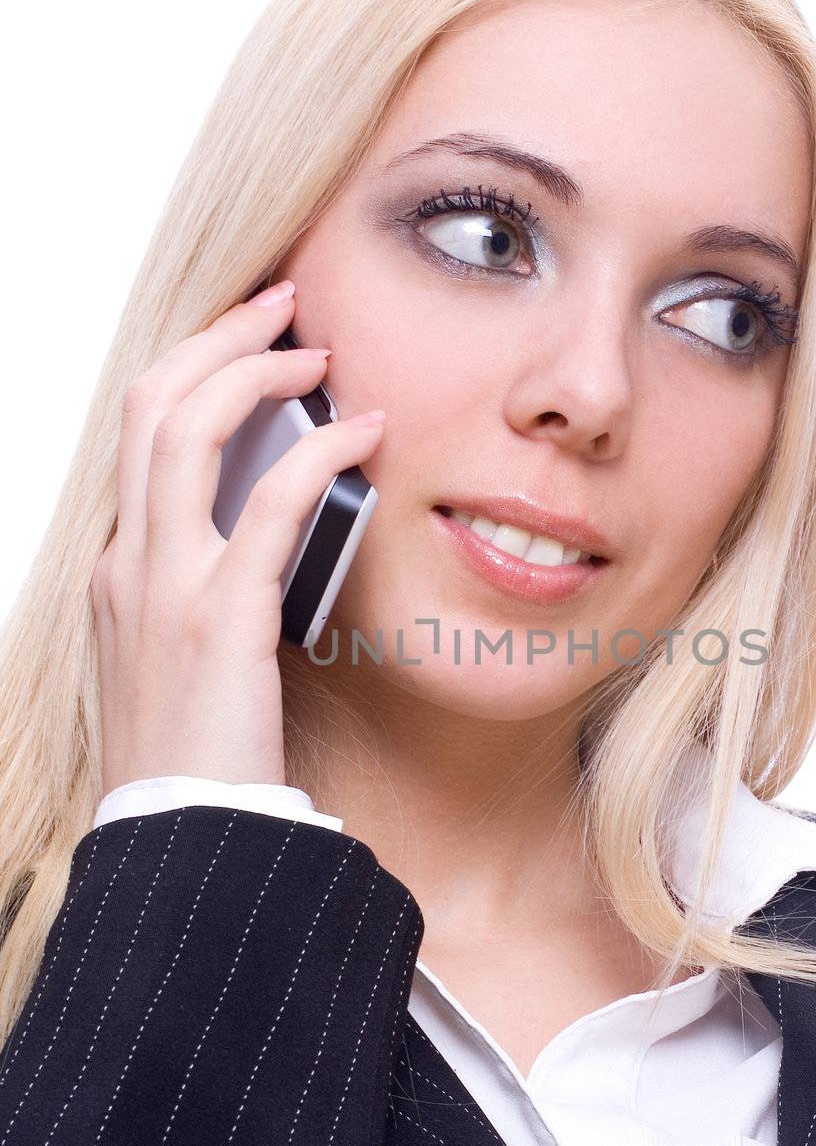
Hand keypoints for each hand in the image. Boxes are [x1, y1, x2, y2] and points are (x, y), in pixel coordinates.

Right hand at [90, 281, 384, 792]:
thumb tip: (284, 535)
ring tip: (316, 350)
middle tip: (284, 304)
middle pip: (148, 403)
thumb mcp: (192, 657)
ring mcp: (164, 588)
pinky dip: (316, 454)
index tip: (256, 340)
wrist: (186, 840)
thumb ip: (219, 589)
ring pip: (181, 429)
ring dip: (252, 371)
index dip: (197, 369)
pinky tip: (362, 434)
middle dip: (216, 338)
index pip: (141, 432)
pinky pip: (266, 506)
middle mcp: (129, 564)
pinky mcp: (217, 620)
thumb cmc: (201, 755)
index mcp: (123, 570)